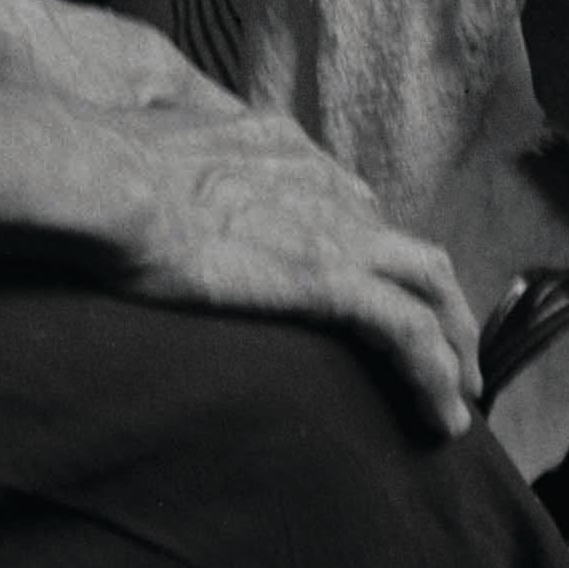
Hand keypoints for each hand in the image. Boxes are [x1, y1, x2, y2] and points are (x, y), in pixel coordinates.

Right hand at [116, 115, 483, 441]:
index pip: (353, 206)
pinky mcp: (328, 278)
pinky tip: (441, 418)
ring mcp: (332, 230)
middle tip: (449, 356)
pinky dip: (433, 374)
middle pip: (407, 245)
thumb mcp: (155, 149)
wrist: (111, 181)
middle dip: (438, 303)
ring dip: (453, 342)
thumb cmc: (109, 173)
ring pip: (428, 285)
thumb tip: (161, 180)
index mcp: (281, 150)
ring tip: (459, 397)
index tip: (380, 298)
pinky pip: (407, 333)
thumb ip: (184, 163)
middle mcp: (321, 181)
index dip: (376, 257)